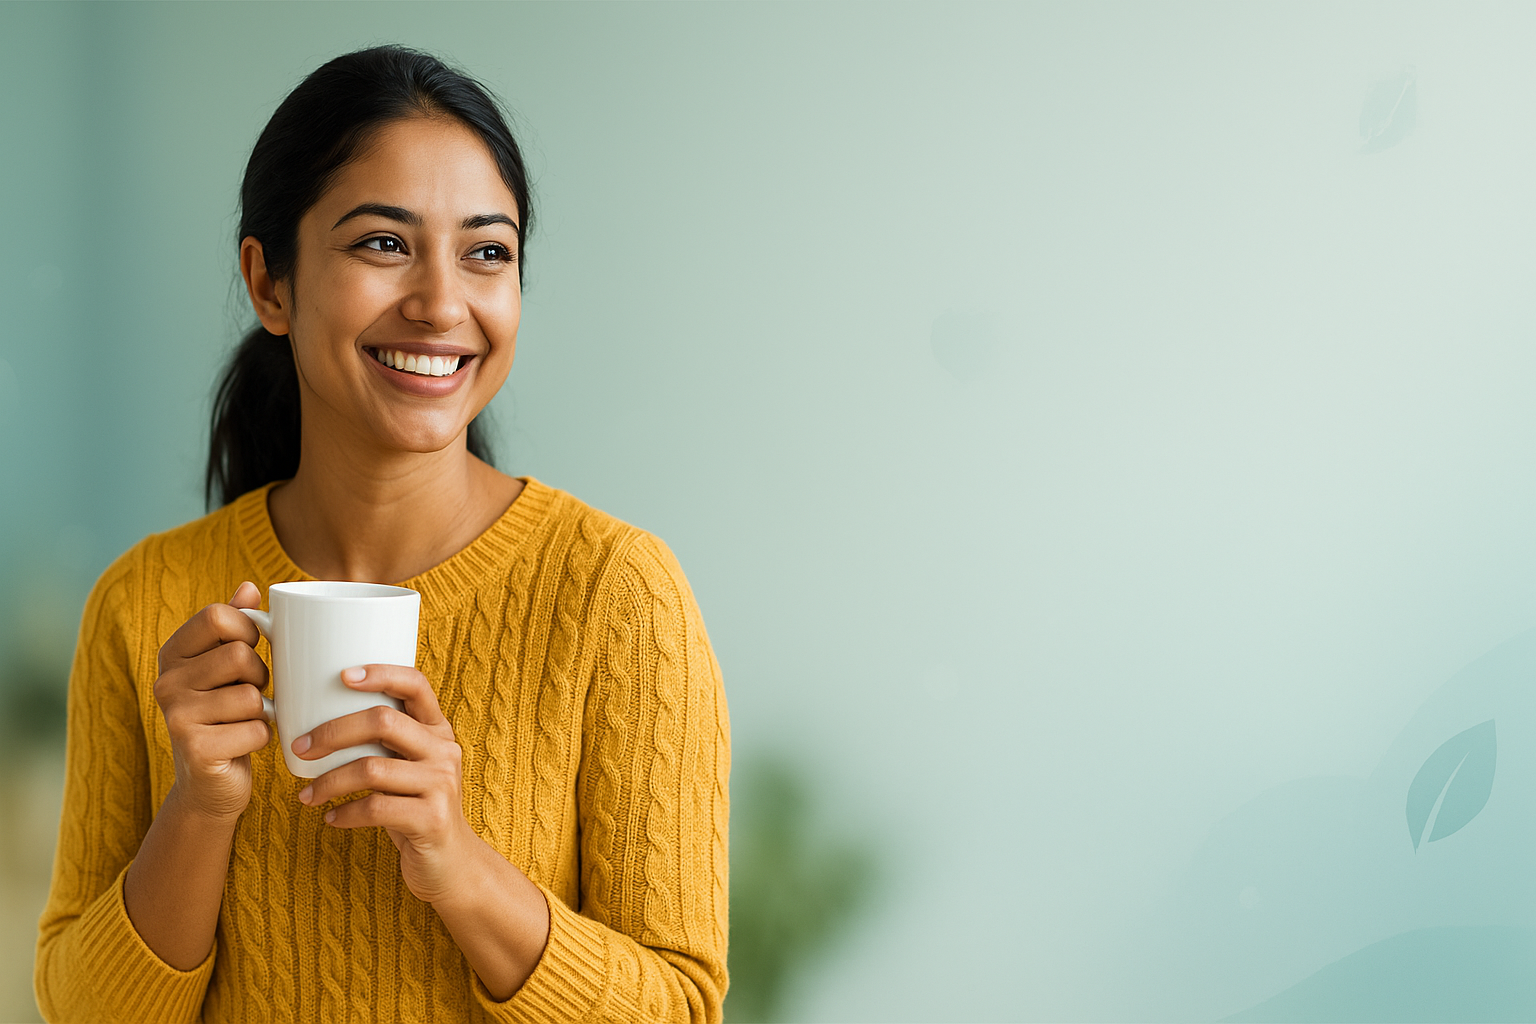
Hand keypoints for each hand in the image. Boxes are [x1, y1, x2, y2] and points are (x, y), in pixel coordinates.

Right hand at [153, 580, 272, 822]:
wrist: (212, 784)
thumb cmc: (228, 715)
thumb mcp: (230, 667)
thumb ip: (236, 626)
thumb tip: (248, 586)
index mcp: (173, 654)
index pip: (217, 614)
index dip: (248, 630)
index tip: (249, 650)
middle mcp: (165, 682)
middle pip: (240, 655)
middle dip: (260, 676)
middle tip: (249, 695)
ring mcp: (175, 716)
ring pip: (251, 695)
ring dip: (262, 711)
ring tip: (243, 721)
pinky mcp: (194, 749)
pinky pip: (256, 729)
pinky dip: (262, 738)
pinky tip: (241, 746)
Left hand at [292, 664, 470, 903]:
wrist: (451, 865)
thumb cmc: (415, 811)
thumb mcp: (408, 770)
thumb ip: (384, 745)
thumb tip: (317, 722)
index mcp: (438, 731)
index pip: (416, 685)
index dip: (381, 674)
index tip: (342, 675)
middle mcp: (445, 751)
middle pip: (383, 721)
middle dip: (332, 732)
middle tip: (300, 747)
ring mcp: (442, 785)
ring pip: (371, 768)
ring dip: (328, 781)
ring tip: (306, 794)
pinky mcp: (432, 819)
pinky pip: (374, 808)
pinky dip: (344, 813)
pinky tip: (331, 818)